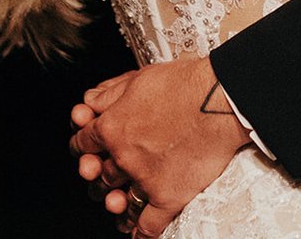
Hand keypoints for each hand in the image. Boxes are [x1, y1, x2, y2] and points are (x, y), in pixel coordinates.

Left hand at [69, 56, 246, 236]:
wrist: (218, 100)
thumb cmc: (184, 84)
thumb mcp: (139, 78)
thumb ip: (110, 93)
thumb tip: (90, 102)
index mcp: (113, 127)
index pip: (83, 142)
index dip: (82, 144)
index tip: (86, 148)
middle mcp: (123, 156)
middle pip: (99, 173)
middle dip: (97, 173)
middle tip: (101, 172)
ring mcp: (144, 180)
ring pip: (118, 200)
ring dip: (114, 202)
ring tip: (117, 201)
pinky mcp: (167, 197)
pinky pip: (148, 225)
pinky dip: (141, 232)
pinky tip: (138, 232)